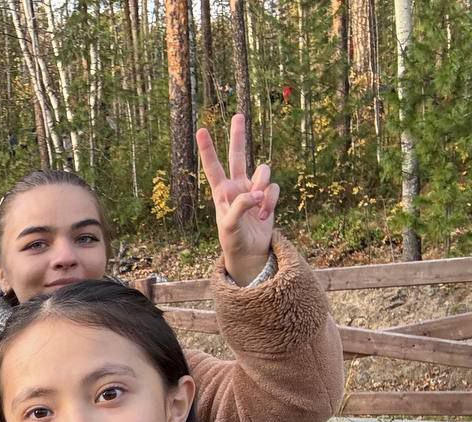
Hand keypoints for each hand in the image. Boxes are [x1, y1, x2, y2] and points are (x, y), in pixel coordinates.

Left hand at [197, 113, 278, 284]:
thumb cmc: (232, 240)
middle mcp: (237, 185)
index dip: (208, 149)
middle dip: (238, 136)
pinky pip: (274, 189)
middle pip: (238, 155)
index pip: (213, 167)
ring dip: (263, 188)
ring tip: (257, 209)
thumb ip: (239, 207)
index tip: (201, 130)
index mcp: (221, 191)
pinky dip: (271, 202)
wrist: (249, 251)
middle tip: (238, 115)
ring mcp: (253, 189)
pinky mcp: (267, 196)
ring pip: (263, 171)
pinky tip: (264, 216)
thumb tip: (255, 192)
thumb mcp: (229, 225)